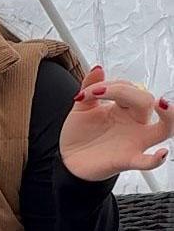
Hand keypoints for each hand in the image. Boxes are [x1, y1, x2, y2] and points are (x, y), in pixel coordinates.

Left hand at [60, 65, 172, 181]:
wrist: (67, 160)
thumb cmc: (80, 134)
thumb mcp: (82, 108)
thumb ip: (89, 88)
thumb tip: (98, 68)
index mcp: (124, 108)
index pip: (129, 88)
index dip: (109, 85)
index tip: (86, 93)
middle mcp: (134, 123)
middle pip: (146, 101)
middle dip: (125, 91)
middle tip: (99, 93)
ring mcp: (134, 141)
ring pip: (164, 129)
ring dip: (170, 117)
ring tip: (163, 105)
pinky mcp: (127, 159)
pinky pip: (147, 161)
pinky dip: (155, 159)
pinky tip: (161, 154)